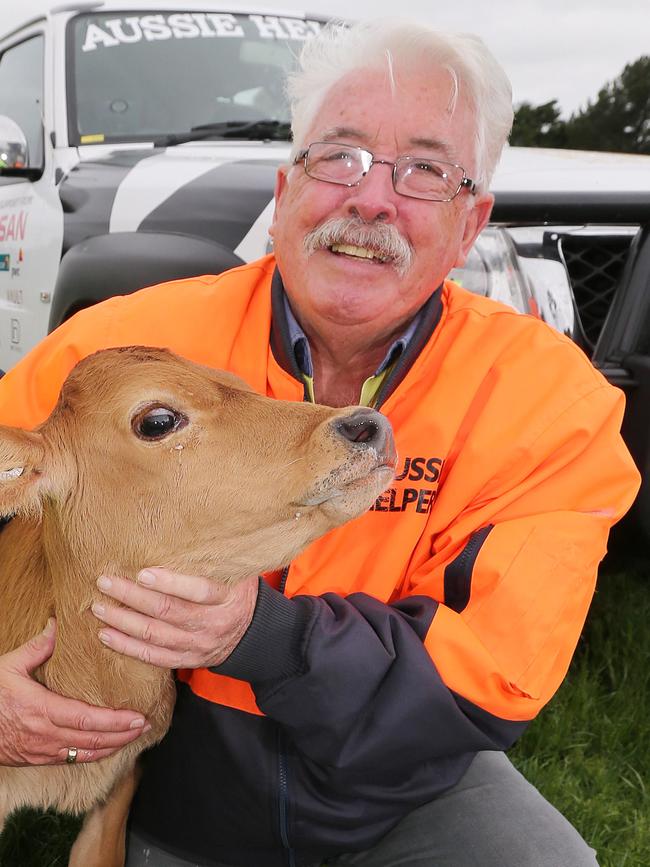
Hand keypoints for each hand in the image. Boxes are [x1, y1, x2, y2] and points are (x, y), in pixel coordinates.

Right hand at [0, 619, 149, 765]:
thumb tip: (58, 623)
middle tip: (146, 725)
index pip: (87, 720)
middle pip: (93, 741)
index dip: (115, 722)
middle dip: (123, 735)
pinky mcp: (37, 759)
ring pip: (85, 754)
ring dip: (113, 747)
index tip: (137, 716)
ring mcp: (42, 751)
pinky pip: (72, 760)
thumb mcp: (10, 666)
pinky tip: (107, 747)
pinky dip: (94, 754)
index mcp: (41, 710)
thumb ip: (38, 646)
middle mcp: (45, 735)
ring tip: (134, 736)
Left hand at [92, 569, 258, 668]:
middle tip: (106, 582)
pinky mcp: (187, 660)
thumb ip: (214, 558)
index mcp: (226, 598)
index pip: (198, 591)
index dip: (170, 583)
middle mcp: (211, 623)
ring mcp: (198, 645)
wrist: (253, 634)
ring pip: (155, 635)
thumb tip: (185, 527)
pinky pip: (153, 657)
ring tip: (99, 607)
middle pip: (168, 612)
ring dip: (123, 621)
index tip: (142, 572)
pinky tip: (106, 635)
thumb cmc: (237, 592)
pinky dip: (127, 647)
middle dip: (133, 597)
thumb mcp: (237, 572)